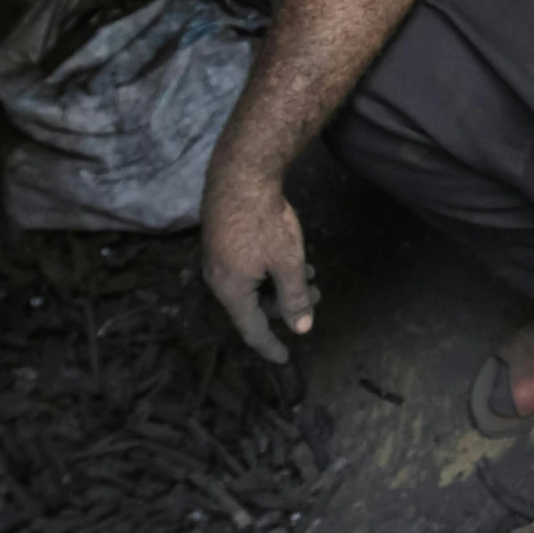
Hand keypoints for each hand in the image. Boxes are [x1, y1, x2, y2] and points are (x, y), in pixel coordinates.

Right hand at [201, 169, 317, 363]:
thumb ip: (294, 298)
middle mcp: (218, 278)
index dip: (271, 346)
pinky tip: (291, 255)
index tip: (285, 358)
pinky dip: (269, 269)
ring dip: (281, 283)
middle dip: (286, 305)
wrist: (241, 174)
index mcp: (231, 291)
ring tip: (310, 273)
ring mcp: (217, 257)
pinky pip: (245, 267)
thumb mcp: (287, 263)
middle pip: (254, 306)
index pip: (252, 331)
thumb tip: (301, 328)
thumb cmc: (264, 221)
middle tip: (316, 295)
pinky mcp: (221, 239)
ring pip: (252, 284)